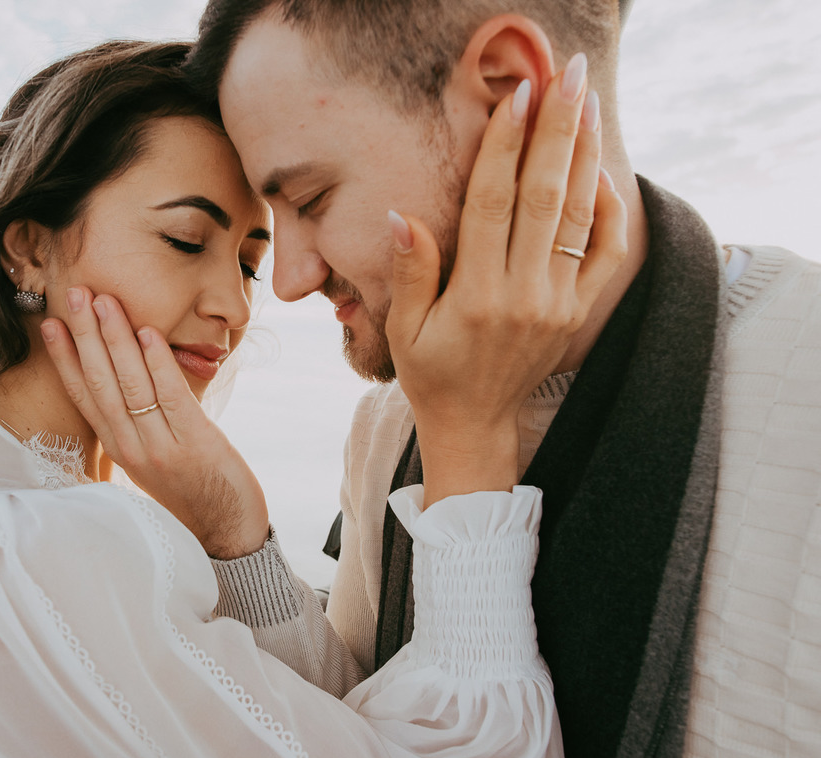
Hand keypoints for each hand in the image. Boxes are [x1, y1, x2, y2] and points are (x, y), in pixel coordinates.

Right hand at [41, 288, 269, 557]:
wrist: (229, 534)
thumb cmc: (196, 492)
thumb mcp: (155, 459)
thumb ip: (138, 425)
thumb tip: (129, 383)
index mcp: (119, 448)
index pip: (83, 396)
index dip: (65, 358)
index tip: (50, 322)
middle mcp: (131, 447)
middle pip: (100, 382)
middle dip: (85, 335)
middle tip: (75, 293)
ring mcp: (160, 447)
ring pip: (130, 384)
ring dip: (116, 339)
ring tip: (105, 301)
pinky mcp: (194, 445)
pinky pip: (170, 396)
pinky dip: (157, 363)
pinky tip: (148, 333)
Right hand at [385, 58, 627, 506]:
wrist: (476, 425)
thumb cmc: (431, 374)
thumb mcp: (405, 329)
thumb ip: (411, 271)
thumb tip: (403, 215)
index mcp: (478, 295)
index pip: (494, 203)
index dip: (504, 146)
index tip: (515, 97)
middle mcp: (524, 294)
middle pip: (543, 196)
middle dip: (554, 131)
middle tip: (564, 78)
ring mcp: (557, 303)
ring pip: (578, 216)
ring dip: (583, 155)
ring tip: (586, 105)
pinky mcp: (576, 312)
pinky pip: (603, 254)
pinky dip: (608, 212)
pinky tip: (600, 173)